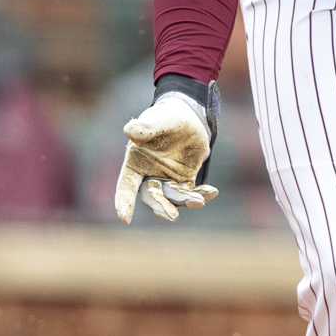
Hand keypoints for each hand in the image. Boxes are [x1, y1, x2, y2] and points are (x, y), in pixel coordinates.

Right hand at [115, 91, 218, 222]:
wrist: (187, 117)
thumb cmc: (167, 117)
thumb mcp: (159, 120)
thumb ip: (146, 128)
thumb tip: (130, 130)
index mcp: (136, 162)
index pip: (126, 185)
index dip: (124, 201)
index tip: (126, 218)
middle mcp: (149, 174)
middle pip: (151, 196)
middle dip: (160, 206)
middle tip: (171, 215)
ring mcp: (167, 179)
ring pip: (173, 196)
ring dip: (184, 200)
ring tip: (199, 201)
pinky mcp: (185, 179)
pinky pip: (191, 191)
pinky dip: (201, 193)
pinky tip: (211, 193)